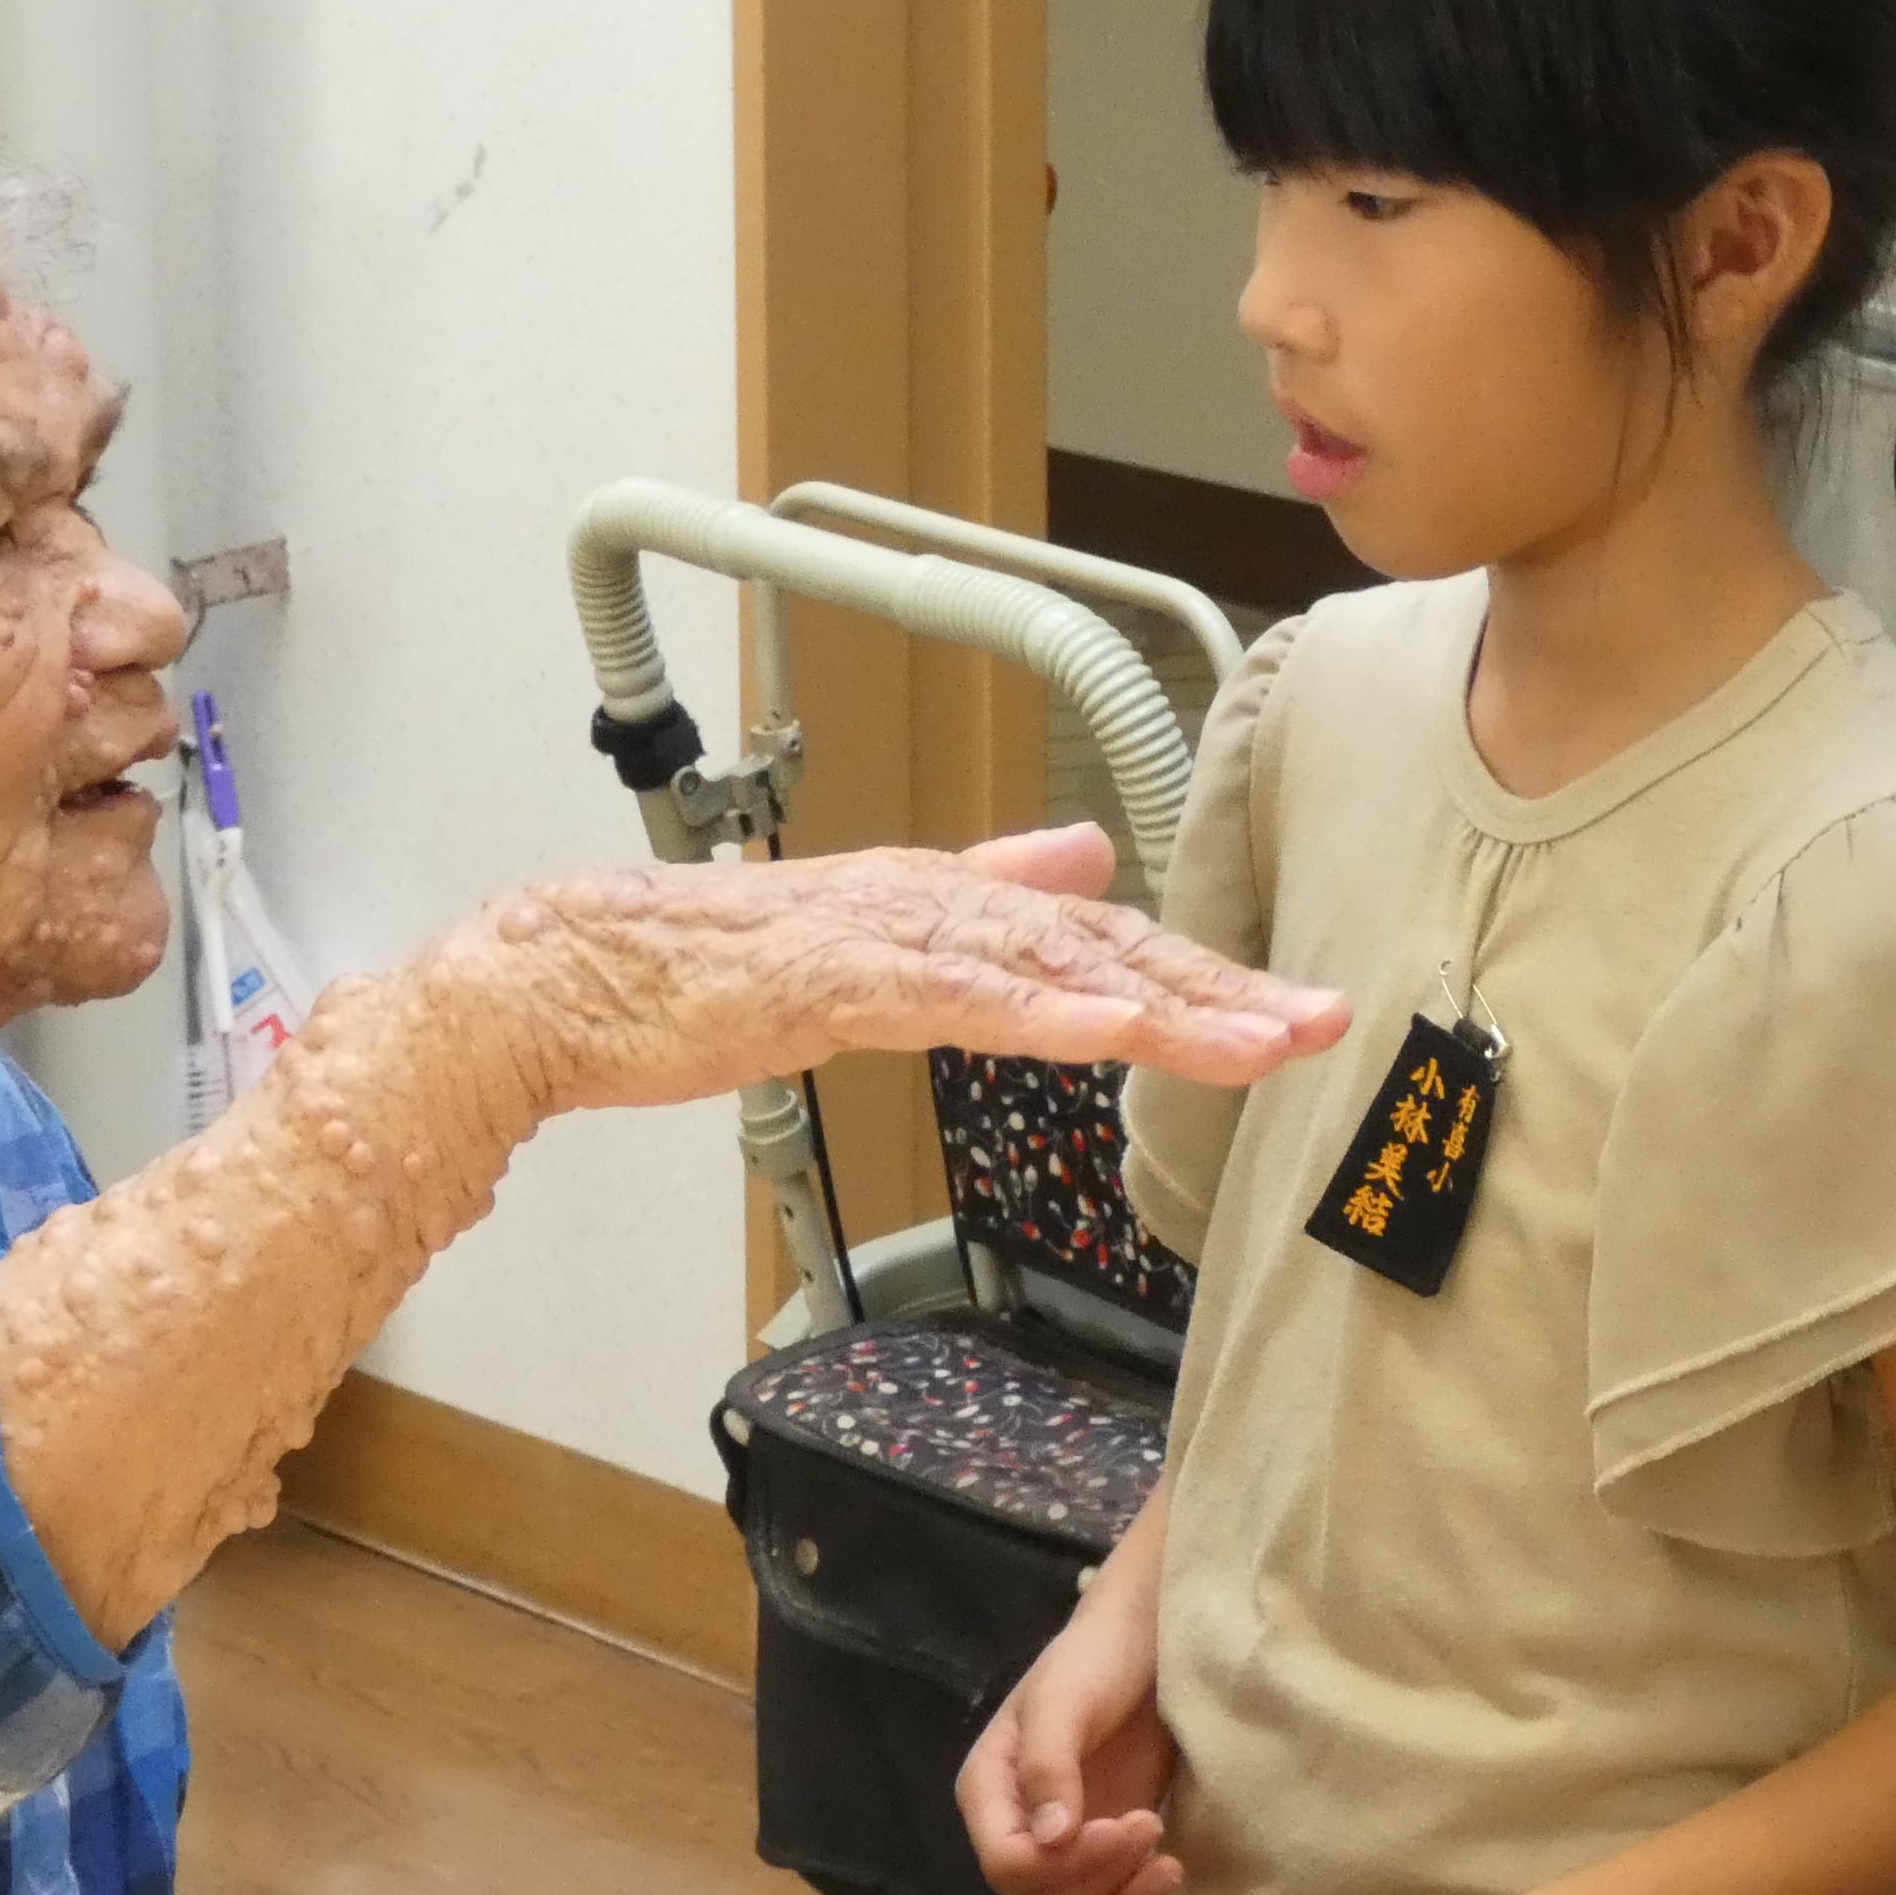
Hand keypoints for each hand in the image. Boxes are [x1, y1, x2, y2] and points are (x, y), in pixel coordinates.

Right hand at [474, 825, 1345, 1117]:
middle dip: (1223, 989)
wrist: (570, 977)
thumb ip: (983, 894)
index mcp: (947, 899)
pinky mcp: (832, 980)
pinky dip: (1041, 1011)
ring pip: (1051, 967)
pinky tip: (1113, 1027)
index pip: (1107, 937)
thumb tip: (1084, 855)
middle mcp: (932, 902)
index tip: (1299, 1012)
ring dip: (1165, 1002)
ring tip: (1258, 1039)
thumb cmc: (708, 969)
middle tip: (1325, 1023)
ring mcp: (884, 937)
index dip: (1209, 973)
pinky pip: (956, 998)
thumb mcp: (874, 929)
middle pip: (1107, 945)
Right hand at [961, 1592, 1183, 1894]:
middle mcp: (1014, 1834)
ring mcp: (1058, 1856)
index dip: (1067, 1866)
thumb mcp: (1065, 1700)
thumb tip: (1050, 1839)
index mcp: (989, 1794)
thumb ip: (1049, 1764)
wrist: (1146, 1651)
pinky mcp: (1099, 1866)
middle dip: (1103, 1884)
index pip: (1008, 1867)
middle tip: (1151, 1829)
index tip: (1124, 1823)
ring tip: (1168, 1867)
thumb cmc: (1098, 1661)